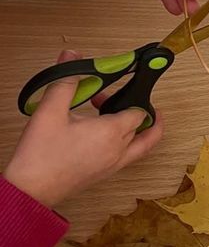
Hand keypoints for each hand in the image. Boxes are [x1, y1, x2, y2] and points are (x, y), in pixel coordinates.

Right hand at [5, 52, 163, 207]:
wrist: (30, 190)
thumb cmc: (40, 156)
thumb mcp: (50, 111)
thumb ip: (65, 81)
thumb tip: (73, 56)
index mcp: (111, 133)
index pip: (140, 111)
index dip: (133, 96)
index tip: (125, 85)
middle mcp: (118, 150)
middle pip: (142, 126)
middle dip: (129, 108)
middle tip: (107, 99)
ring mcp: (114, 165)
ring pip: (141, 145)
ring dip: (137, 128)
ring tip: (113, 113)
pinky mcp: (104, 174)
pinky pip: (128, 156)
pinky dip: (127, 142)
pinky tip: (100, 134)